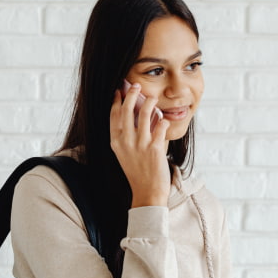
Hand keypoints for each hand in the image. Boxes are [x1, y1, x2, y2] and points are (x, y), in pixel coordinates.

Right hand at [110, 83, 170, 207]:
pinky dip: (163, 120)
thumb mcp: (124, 154)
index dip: (116, 101)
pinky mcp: (155, 148)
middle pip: (126, 110)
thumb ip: (127, 136)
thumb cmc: (137, 172)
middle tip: (136, 86)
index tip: (119, 90)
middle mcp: (126, 142)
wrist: (147, 192)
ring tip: (152, 97)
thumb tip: (134, 114)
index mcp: (116, 142)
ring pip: (145, 114)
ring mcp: (140, 144)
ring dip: (149, 102)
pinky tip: (164, 119)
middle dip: (131, 94)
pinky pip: (160, 126)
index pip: (113, 116)